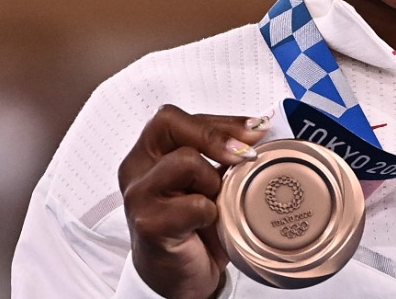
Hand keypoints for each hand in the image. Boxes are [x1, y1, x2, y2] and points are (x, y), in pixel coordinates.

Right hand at [118, 105, 269, 298]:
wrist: (181, 277)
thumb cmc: (195, 226)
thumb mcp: (209, 181)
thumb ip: (222, 154)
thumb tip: (259, 128)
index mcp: (148, 153)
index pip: (174, 118)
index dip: (218, 121)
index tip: (254, 130)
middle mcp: (136, 169)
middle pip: (169, 124)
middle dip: (215, 136)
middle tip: (245, 155)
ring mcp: (138, 196)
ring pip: (184, 160)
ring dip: (211, 180)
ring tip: (213, 202)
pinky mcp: (148, 223)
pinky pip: (193, 204)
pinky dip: (210, 213)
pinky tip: (207, 225)